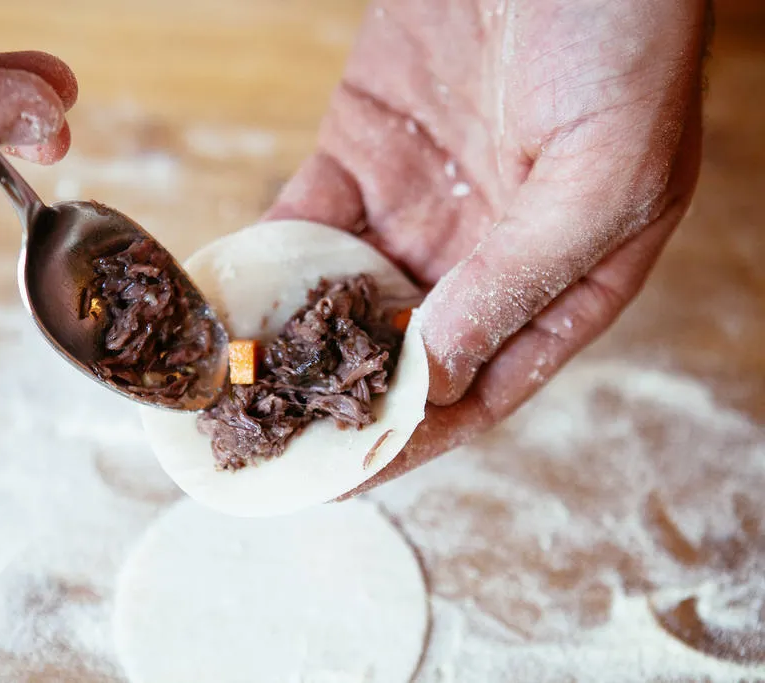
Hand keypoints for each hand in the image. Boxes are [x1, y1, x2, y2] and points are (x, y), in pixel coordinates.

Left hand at [266, 0, 712, 491]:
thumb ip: (523, 279)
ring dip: (294, 344)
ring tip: (240, 390)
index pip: (484, 383)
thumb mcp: (604, 174)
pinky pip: (306, 222)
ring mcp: (419, 203)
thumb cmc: (622, 39)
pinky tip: (232, 302)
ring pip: (346, 296)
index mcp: (562, 273)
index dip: (418, 435)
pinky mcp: (363, 151)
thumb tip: (438, 372)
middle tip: (273, 443)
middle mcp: (485, 251)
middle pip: (403, 354)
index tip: (351, 475)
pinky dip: (269, 263)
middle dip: (339, 401)